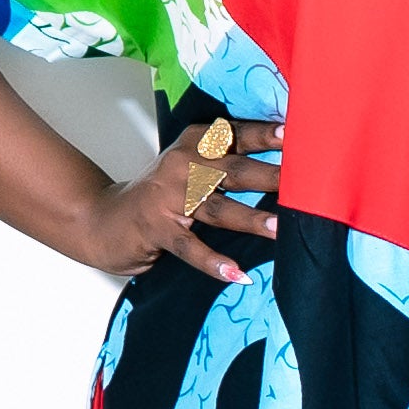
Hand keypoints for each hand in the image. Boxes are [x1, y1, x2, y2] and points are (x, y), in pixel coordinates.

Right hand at [71, 116, 280, 284]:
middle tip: (305, 184)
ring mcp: (167, 198)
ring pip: (217, 208)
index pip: (234, 136)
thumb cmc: (161, 196)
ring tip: (279, 229)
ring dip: (250, 219)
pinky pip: (190, 248)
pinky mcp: (156, 230)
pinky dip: (213, 262)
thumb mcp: (190, 168)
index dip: (264, 135)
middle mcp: (182, 164)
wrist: (103, 220)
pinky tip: (236, 274)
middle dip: (270, 177)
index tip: (294, 134)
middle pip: (233, 170)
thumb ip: (227, 163)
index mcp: (193, 143)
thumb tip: (286, 170)